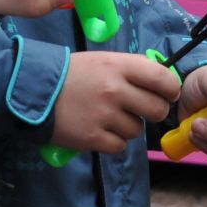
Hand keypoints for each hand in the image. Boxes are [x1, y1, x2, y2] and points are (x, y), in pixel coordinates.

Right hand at [50, 51, 181, 155]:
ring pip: (137, 130)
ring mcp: (103, 116)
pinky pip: (119, 146)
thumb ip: (132, 69)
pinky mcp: (92, 138)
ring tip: (109, 118)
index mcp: (119, 66)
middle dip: (153, 111)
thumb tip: (163, 80)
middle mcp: (115, 90)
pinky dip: (113, 141)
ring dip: (128, 127)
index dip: (171, 89)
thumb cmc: (73, 73)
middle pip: (157, 109)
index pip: (163, 79)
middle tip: (141, 109)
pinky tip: (100, 130)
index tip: (168, 94)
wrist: (34, 90)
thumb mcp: (104, 60)